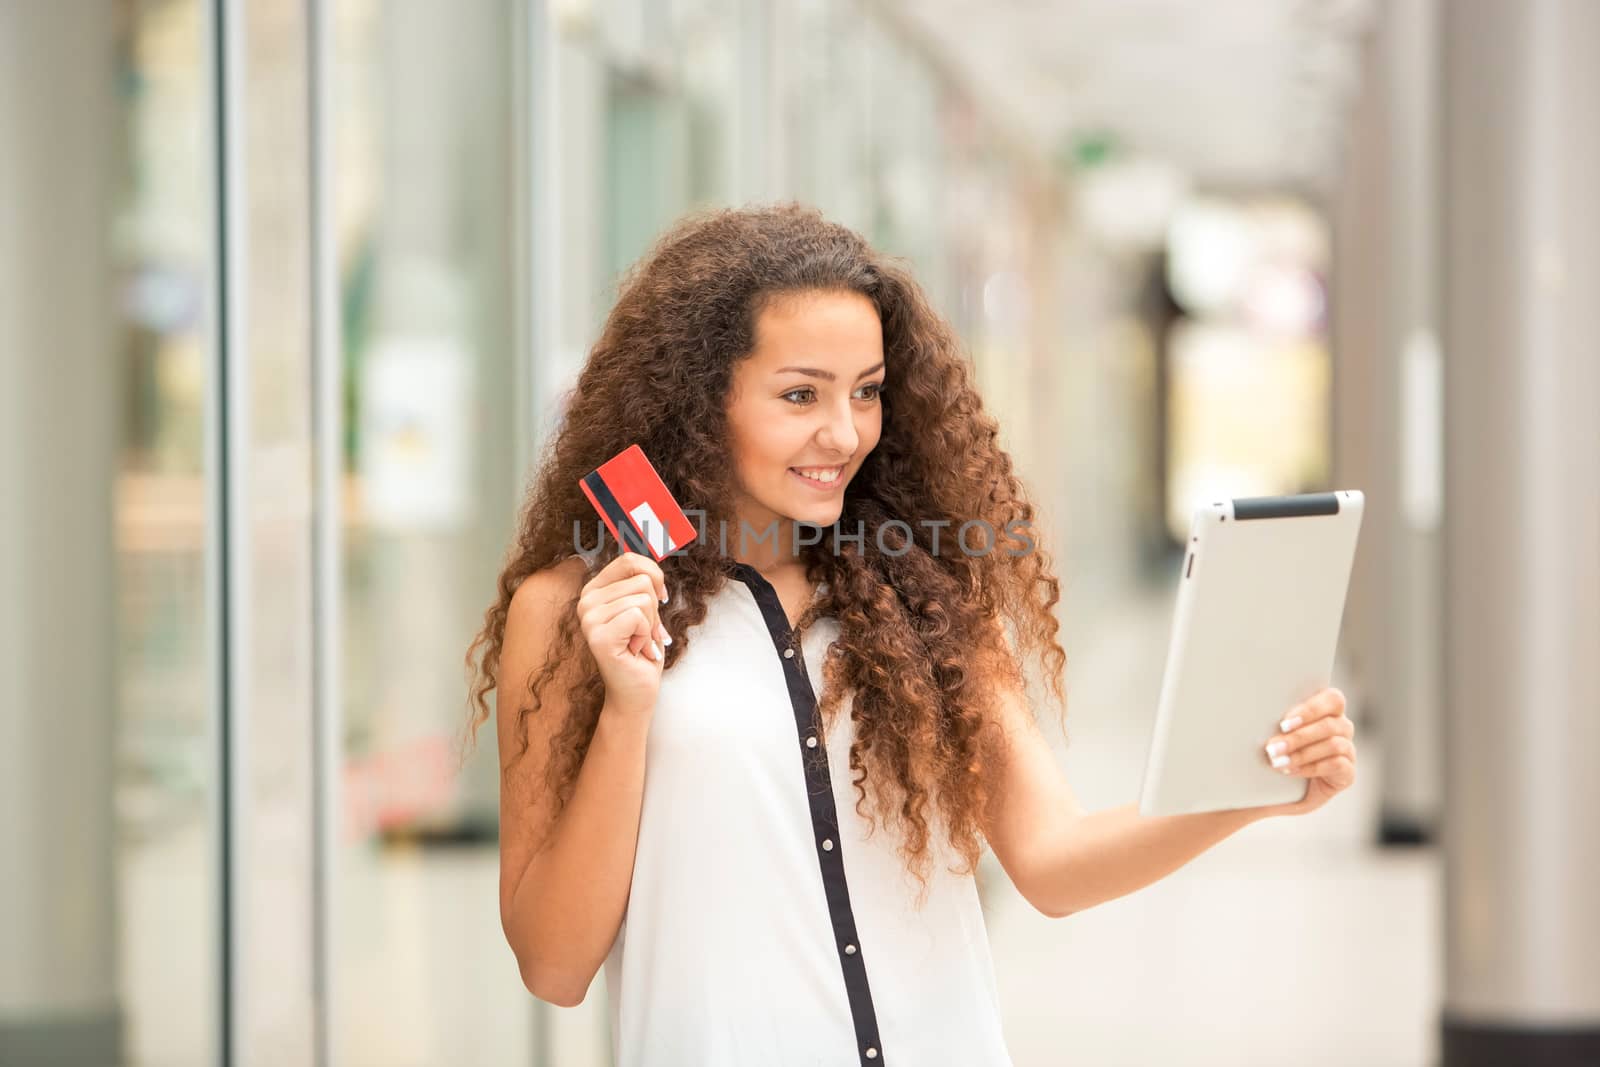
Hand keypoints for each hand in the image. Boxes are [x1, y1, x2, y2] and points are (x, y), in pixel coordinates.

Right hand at [577, 553, 671, 717]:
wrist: (636, 691)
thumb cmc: (642, 650)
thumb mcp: (645, 609)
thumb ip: (643, 583)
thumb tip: (654, 561)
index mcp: (594, 590)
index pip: (630, 559)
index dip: (654, 576)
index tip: (659, 599)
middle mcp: (586, 601)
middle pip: (642, 580)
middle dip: (654, 610)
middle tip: (644, 633)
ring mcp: (589, 619)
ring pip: (643, 598)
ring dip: (650, 625)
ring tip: (638, 643)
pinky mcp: (598, 636)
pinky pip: (638, 616)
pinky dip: (646, 635)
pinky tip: (635, 650)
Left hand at [1254, 687, 1356, 816]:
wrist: (1282, 791)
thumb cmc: (1275, 755)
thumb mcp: (1271, 736)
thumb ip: (1270, 723)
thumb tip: (1253, 714)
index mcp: (1326, 710)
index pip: (1332, 699)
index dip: (1310, 710)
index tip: (1283, 724)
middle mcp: (1341, 728)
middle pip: (1330, 724)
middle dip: (1299, 736)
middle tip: (1272, 747)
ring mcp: (1347, 750)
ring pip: (1333, 745)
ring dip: (1302, 753)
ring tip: (1277, 761)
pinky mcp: (1347, 773)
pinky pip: (1337, 765)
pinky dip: (1311, 768)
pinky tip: (1290, 771)